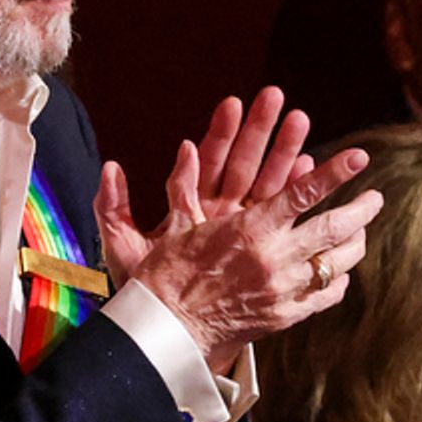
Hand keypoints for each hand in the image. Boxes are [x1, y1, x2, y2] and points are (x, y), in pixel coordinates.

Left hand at [97, 88, 315, 285]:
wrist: (172, 325)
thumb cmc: (147, 287)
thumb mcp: (123, 247)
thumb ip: (113, 208)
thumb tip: (110, 168)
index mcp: (189, 208)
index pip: (207, 161)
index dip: (219, 132)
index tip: (232, 103)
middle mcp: (219, 213)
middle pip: (243, 164)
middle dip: (260, 131)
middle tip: (275, 96)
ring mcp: (243, 230)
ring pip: (267, 185)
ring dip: (284, 152)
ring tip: (300, 120)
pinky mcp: (260, 248)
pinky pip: (282, 217)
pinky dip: (295, 193)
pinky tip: (311, 168)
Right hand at [106, 136, 378, 374]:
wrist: (168, 331)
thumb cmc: (167, 276)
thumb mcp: (178, 227)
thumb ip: (189, 187)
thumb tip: (188, 146)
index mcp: (250, 228)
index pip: (303, 193)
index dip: (335, 173)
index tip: (360, 157)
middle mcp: (274, 257)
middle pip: (333, 228)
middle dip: (362, 209)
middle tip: (376, 197)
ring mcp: (284, 289)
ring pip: (336, 263)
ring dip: (355, 244)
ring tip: (362, 232)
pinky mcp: (285, 316)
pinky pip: (325, 296)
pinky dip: (338, 281)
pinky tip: (339, 273)